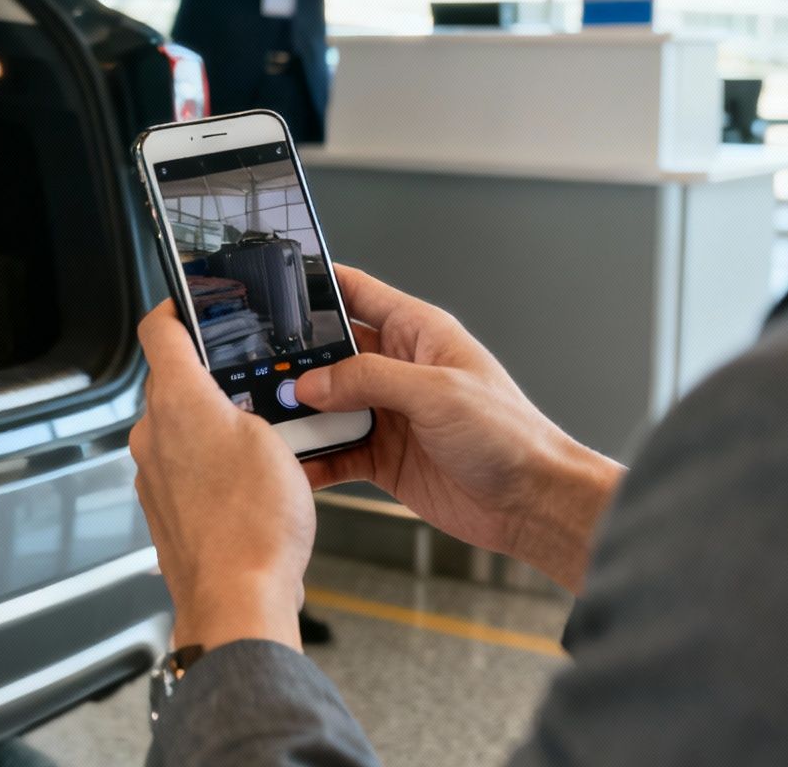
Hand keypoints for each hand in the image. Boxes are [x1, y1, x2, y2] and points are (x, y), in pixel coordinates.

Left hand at [130, 301, 310, 653]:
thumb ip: (248, 406)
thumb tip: (237, 404)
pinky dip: (213, 465)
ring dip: (215, 424)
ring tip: (264, 439)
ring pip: (182, 429)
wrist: (238, 598)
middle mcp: (153, 436)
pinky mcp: (164, 510)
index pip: (158, 330)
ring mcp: (154, 476)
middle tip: (252, 377)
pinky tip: (252, 482)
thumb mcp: (273, 438)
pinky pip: (187, 470)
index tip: (192, 300)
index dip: (176, 307)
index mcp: (175, 402)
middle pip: (172, 382)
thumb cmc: (255, 524)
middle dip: (210, 376)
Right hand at [295, 266, 624, 592]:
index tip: (273, 286)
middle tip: (255, 370)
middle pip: (330, 353)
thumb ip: (369, 379)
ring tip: (267, 419)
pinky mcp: (383, 456)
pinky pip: (335, 451)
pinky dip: (313, 458)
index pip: (356, 292)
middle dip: (295, 362)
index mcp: (417, 333)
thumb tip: (313, 382)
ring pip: (326, 404)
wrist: (532, 502)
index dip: (316, 285)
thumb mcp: (436, 393)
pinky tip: (295, 463)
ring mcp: (388, 413)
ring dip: (299, 413)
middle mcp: (398, 369)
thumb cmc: (509, 435)